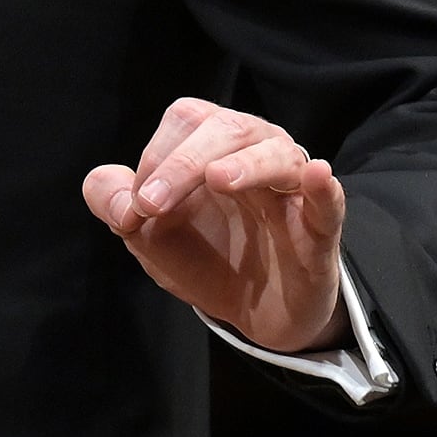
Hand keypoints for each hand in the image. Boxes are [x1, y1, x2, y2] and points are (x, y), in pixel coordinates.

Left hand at [81, 99, 347, 353]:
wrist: (257, 314)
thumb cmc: (208, 257)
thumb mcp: (150, 236)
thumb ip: (117, 207)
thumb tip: (108, 189)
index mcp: (214, 145)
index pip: (187, 122)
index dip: (157, 156)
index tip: (136, 208)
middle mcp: (257, 153)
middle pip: (228, 128)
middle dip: (184, 161)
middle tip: (151, 205)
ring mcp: (291, 190)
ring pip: (277, 155)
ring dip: (246, 164)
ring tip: (218, 179)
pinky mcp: (320, 229)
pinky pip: (328, 201)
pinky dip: (323, 186)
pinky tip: (317, 174)